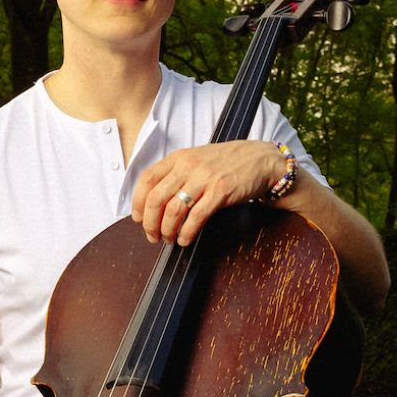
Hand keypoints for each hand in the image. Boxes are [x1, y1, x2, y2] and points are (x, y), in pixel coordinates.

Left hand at [131, 140, 287, 245]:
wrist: (259, 159)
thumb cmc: (226, 163)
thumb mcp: (196, 159)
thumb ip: (175, 174)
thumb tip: (153, 201)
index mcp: (178, 157)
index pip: (147, 179)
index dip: (138, 202)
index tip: (138, 219)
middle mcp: (189, 165)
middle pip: (157, 198)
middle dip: (151, 223)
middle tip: (153, 236)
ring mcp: (205, 178)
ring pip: (174, 209)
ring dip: (167, 230)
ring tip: (169, 239)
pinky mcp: (221, 191)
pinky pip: (197, 216)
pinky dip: (187, 232)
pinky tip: (185, 239)